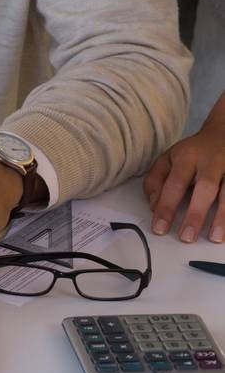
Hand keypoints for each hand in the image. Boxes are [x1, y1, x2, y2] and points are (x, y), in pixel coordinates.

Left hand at [144, 101, 224, 243]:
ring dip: (222, 217)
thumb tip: (153, 206)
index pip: (174, 183)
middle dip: (196, 213)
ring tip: (215, 238)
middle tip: (186, 237)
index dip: (166, 206)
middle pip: (205, 187)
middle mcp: (210, 162)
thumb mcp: (169, 158)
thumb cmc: (193, 152)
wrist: (222, 134)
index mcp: (187, 157)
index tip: (159, 228)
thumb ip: (156, 180)